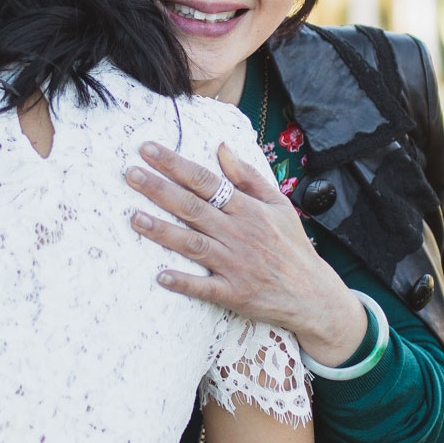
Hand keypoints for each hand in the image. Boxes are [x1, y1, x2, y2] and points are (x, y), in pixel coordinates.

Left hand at [125, 141, 366, 367]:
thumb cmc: (292, 246)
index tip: (148, 150)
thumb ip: (248, 177)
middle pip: (193, 207)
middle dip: (159, 189)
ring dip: (162, 231)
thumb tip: (221, 148)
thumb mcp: (278, 204)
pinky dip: (183, 282)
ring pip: (193, 244)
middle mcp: (239, 233)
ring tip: (133, 218)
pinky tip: (160, 276)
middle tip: (130, 174)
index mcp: (248, 210)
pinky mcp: (234, 293)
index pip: (206, 181)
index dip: (175, 164)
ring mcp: (235, 265)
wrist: (312, 294)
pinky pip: (204, 288)